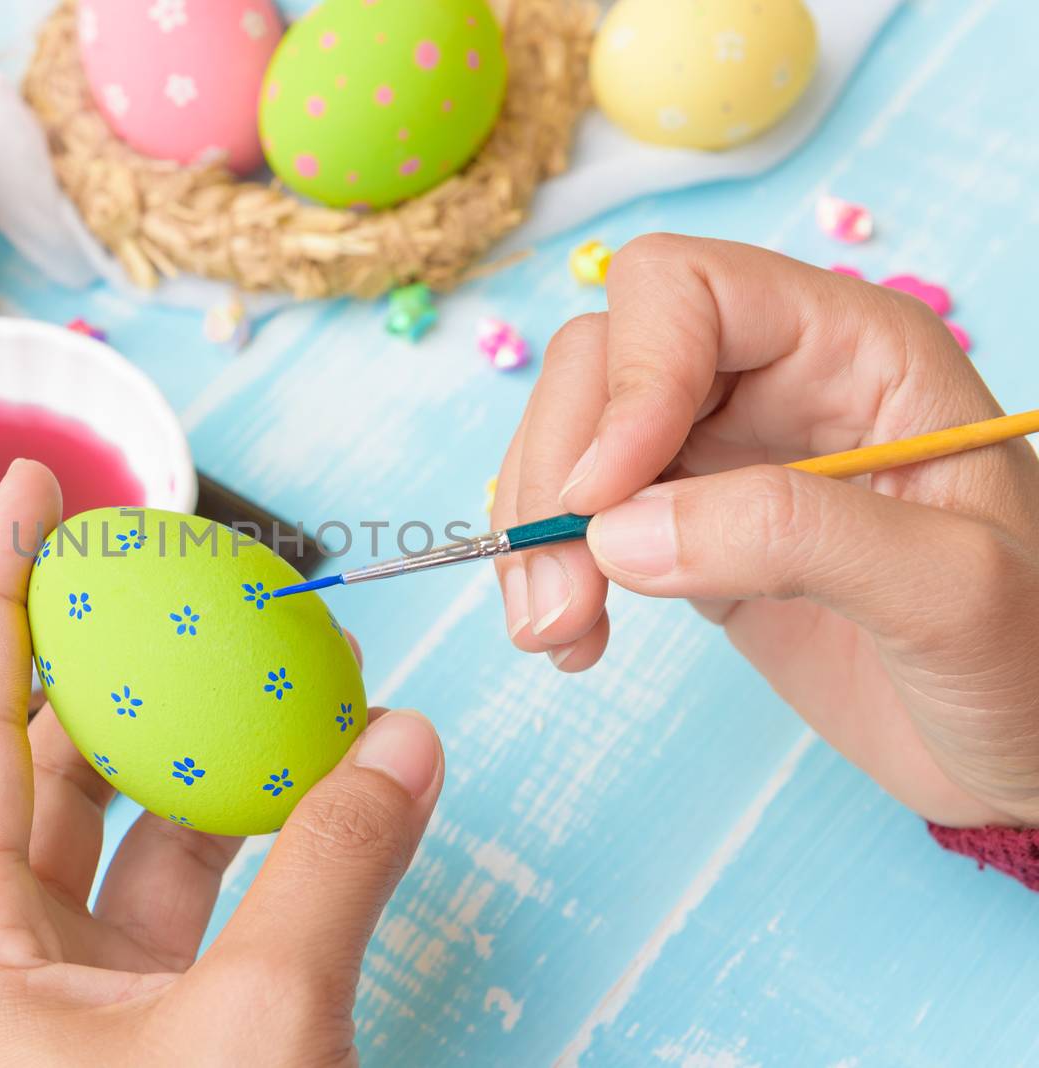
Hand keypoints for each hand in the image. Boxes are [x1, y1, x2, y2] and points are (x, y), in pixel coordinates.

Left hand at [0, 460, 444, 1065]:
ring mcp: (87, 994)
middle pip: (49, 766)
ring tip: (289, 669)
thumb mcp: (266, 1023)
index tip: (32, 487)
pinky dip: (260, 825)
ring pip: (138, 827)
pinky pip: (202, 886)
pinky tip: (326, 774)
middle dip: (121, 660)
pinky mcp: (162, 1017)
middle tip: (179, 574)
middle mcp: (12, 964)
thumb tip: (404, 740)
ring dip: (213, 745)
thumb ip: (333, 869)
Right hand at [492, 234, 1038, 826]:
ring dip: (536, 530)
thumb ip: (796, 536)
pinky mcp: (685, 533)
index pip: (689, 291)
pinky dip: (548, 570)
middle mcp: (773, 383)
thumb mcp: (951, 590)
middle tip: (560, 600)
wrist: (1020, 755)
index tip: (602, 498)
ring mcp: (721, 458)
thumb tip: (618, 531)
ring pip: (572, 438)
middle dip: (557, 472)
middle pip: (601, 361)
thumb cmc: (1030, 661)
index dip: (629, 380)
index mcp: (853, 350)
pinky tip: (576, 640)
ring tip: (561, 634)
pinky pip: (579, 516)